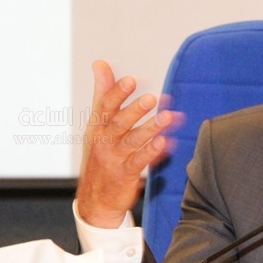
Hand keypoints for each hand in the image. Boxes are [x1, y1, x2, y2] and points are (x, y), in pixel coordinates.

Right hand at [76, 60, 177, 227]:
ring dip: (151, 129)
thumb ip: (103, 93)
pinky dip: (152, 152)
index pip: (105, 106)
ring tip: (168, 117)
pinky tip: (166, 143)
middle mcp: (104, 141)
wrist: (95, 199)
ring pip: (132, 141)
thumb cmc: (100, 154)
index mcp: (97, 126)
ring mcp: (114, 158)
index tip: (131, 80)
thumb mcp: (97, 124)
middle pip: (119, 123)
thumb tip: (100, 63)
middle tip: (153, 98)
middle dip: (135, 110)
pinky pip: (140, 161)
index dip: (117, 93)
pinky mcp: (125, 174)